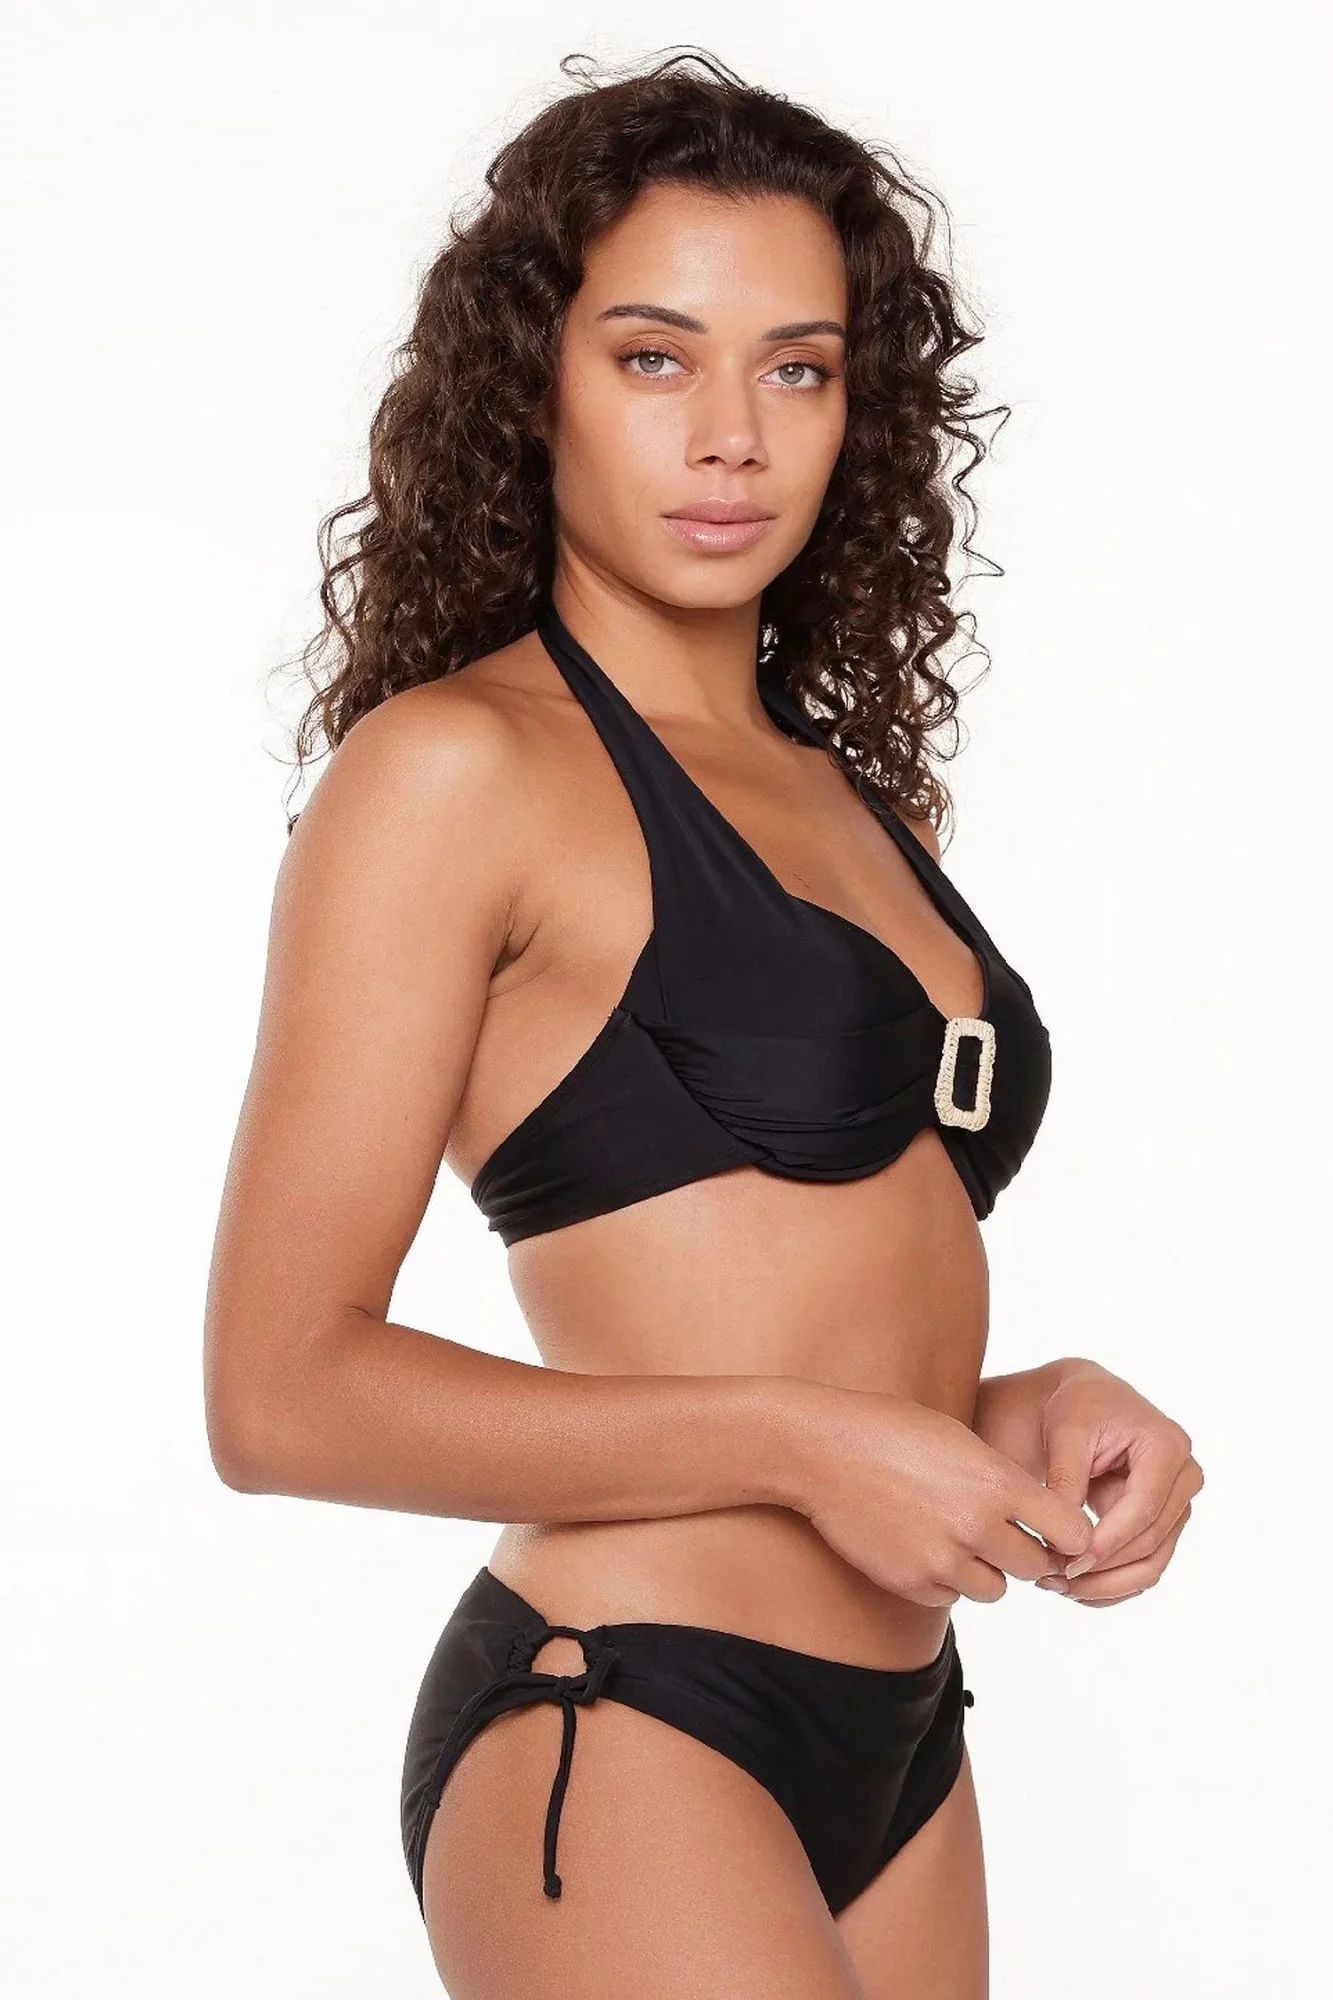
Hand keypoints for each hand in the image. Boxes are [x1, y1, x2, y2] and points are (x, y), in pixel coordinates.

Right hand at [785, 1381, 1093, 1607]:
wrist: (821, 1449)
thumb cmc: (891, 1431)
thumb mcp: (961, 1439)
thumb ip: (1004, 1481)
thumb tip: (1042, 1520)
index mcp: (997, 1483)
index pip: (1073, 1532)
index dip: (1067, 1533)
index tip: (1052, 1529)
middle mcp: (976, 1526)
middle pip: (1037, 1566)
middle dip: (1025, 1553)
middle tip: (1000, 1534)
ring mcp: (941, 1559)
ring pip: (995, 1590)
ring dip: (984, 1571)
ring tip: (955, 1537)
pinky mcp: (910, 1582)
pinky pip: (950, 1598)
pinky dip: (945, 1581)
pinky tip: (921, 1545)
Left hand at [1023, 1359, 1203, 1605]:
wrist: (1088, 1402)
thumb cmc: (1078, 1408)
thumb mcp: (1066, 1434)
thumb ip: (1066, 1482)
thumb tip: (1064, 1542)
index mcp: (1167, 1447)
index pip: (1143, 1507)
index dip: (1108, 1541)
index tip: (1069, 1562)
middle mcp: (1184, 1478)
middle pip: (1150, 1541)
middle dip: (1102, 1568)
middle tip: (1051, 1578)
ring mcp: (1178, 1506)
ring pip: (1151, 1564)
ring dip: (1106, 1585)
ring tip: (1058, 1587)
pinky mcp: (1164, 1526)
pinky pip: (1144, 1568)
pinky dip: (1110, 1585)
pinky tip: (1073, 1589)